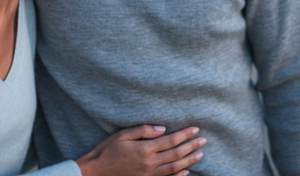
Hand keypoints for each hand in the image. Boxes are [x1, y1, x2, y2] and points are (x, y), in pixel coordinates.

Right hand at [76, 125, 205, 175]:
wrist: (96, 172)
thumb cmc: (107, 151)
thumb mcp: (123, 135)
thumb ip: (143, 130)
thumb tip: (162, 129)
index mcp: (145, 149)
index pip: (171, 140)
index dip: (185, 134)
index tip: (195, 129)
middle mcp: (149, 163)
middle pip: (176, 154)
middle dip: (191, 146)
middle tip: (203, 140)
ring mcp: (148, 175)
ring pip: (175, 168)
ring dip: (189, 160)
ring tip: (200, 154)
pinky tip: (186, 171)